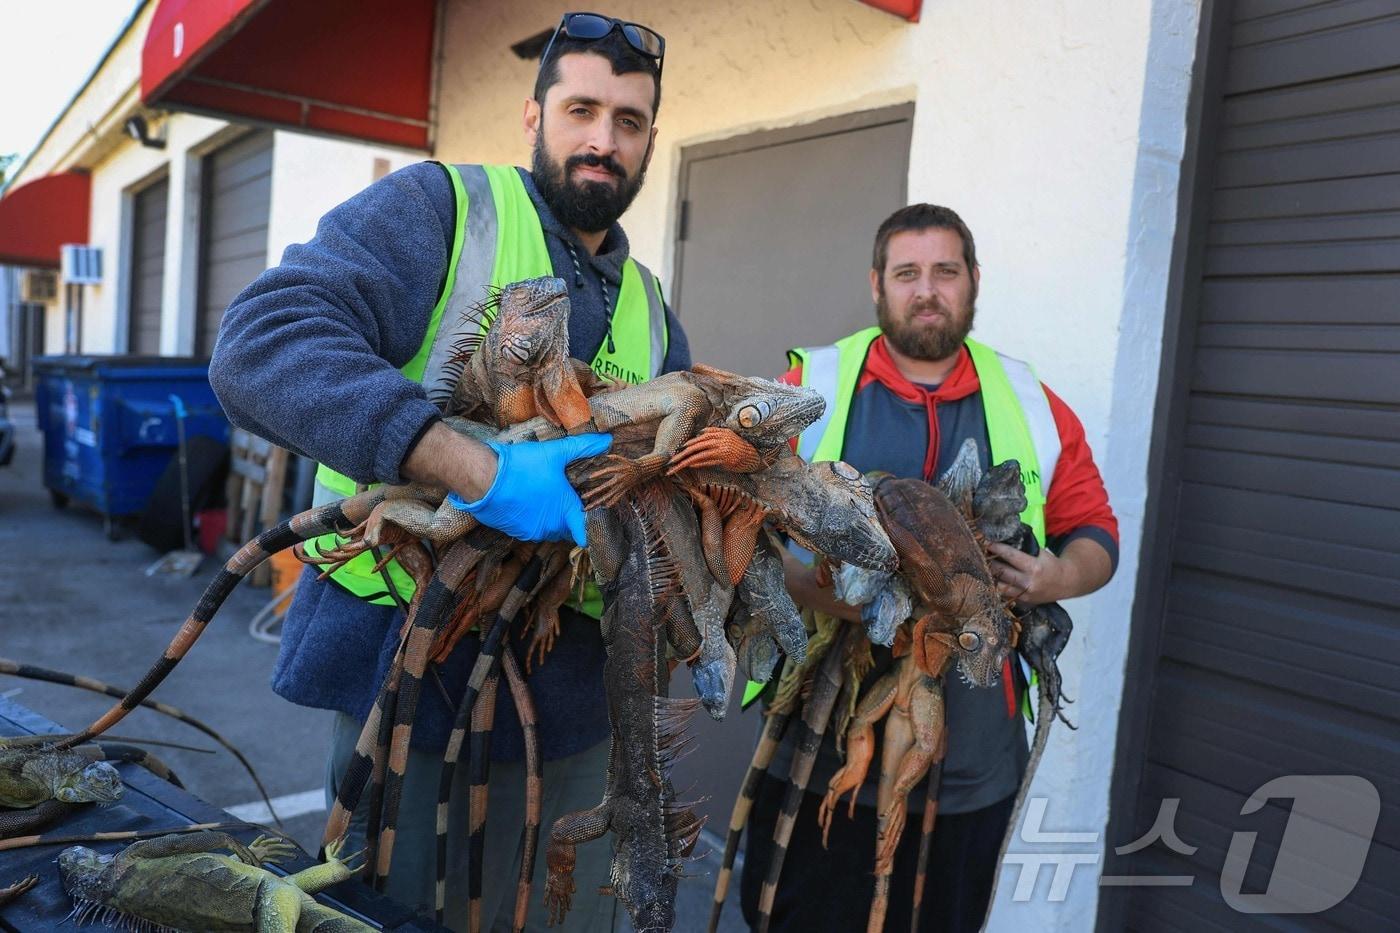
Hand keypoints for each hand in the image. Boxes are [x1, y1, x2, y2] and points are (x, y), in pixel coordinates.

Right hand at [447, 434, 611, 545]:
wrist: (484, 478)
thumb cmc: (522, 467)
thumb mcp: (555, 453)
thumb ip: (583, 447)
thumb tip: (607, 440)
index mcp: (565, 512)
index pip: (585, 533)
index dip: (590, 527)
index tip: (591, 516)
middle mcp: (550, 527)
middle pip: (567, 529)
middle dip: (569, 517)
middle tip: (568, 498)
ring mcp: (531, 531)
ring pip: (548, 529)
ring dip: (550, 518)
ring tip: (547, 497)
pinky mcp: (514, 531)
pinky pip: (530, 529)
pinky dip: (533, 519)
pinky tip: (528, 501)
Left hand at [987, 537, 1113, 605]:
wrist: (1066, 583)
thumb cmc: (1050, 564)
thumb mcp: (1040, 553)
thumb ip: (1024, 549)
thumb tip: (1003, 538)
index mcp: (1034, 567)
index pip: (1010, 556)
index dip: (997, 548)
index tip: (987, 543)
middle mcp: (1028, 582)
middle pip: (1001, 571)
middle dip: (989, 561)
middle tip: (980, 553)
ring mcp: (1024, 594)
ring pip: (999, 585)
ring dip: (990, 575)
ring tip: (982, 566)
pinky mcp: (1023, 601)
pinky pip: (1004, 594)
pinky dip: (997, 586)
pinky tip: (990, 578)